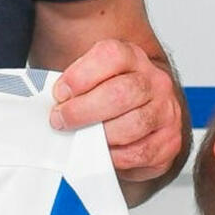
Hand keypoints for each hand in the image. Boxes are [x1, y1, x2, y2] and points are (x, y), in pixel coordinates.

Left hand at [50, 38, 183, 181]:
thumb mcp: (94, 78)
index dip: (80, 75)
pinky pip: (140, 153)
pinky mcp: (169, 141)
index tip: (60, 93)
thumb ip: (74, 86)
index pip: (110, 56)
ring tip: (82, 139)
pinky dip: (116, 157)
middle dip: (83, 111)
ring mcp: (166, 110)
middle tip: (61, 120)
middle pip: (120, 94)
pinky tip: (105, 152)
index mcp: (133, 57)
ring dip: (98, 137)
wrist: (147, 112)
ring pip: (131, 126)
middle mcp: (154, 81)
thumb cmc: (112, 96)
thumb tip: (45, 103)